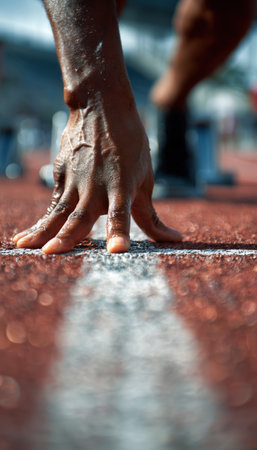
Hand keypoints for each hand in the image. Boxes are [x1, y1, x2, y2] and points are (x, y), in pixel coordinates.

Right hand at [13, 97, 181, 253]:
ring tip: (26, 246)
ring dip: (43, 230)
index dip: (119, 233)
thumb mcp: (145, 181)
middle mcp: (96, 187)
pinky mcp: (61, 175)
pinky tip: (28, 235)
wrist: (102, 108)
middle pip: (81, 216)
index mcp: (121, 188)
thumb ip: (151, 216)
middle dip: (67, 236)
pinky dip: (41, 220)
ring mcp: (76, 180)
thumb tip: (175, 239)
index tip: (117, 250)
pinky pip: (52, 203)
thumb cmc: (131, 147)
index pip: (121, 216)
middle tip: (53, 251)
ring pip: (59, 211)